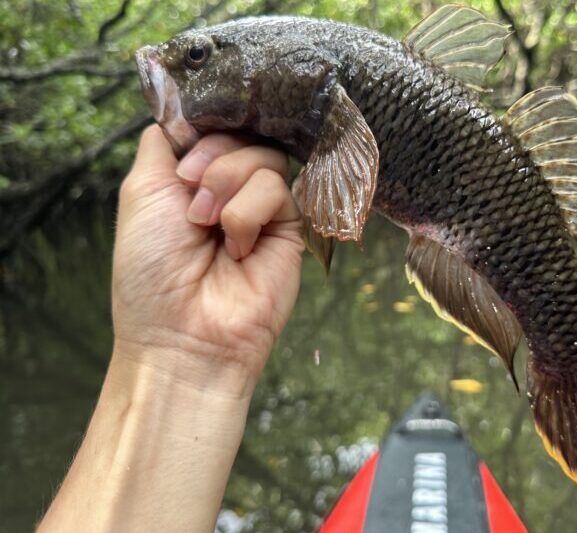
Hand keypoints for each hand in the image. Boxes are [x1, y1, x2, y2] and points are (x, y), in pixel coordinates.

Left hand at [113, 125, 303, 391]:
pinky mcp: (291, 228)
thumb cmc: (152, 275)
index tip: (183, 156)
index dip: (202, 129)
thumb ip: (163, 144)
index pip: (212, 126)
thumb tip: (187, 113)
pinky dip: (248, 213)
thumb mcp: (140, 194)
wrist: (183, 336)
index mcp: (192, 178)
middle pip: (240, 133)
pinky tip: (238, 247)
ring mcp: (261, 208)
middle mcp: (228, 189)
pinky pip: (278, 189)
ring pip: (264, 155)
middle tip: (191, 200)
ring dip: (227, 186)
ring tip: (210, 228)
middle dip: (211, 160)